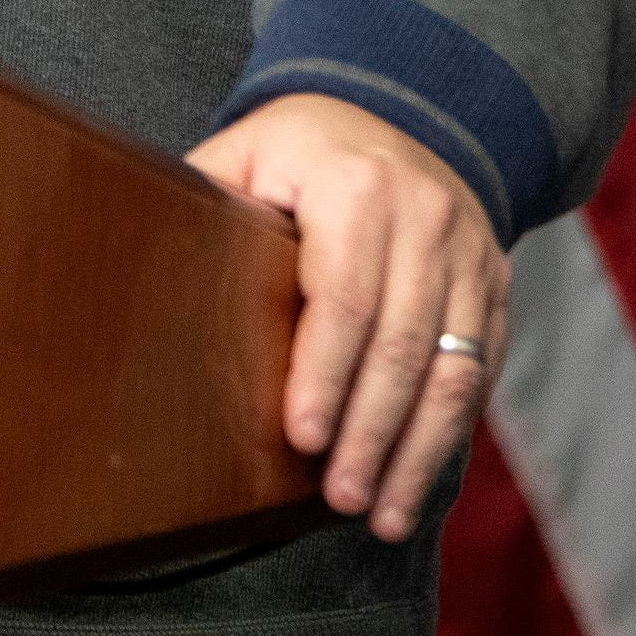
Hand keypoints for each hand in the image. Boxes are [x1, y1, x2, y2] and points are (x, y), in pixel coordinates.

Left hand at [186, 93, 506, 542]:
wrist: (393, 119)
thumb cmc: (295, 153)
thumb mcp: (244, 155)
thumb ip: (206, 206)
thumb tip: (140, 263)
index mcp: (357, 184)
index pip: (345, 296)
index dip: (322, 374)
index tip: (299, 438)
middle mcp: (427, 216)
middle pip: (403, 346)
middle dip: (370, 432)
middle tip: (340, 497)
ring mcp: (471, 253)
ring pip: (453, 371)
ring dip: (417, 452)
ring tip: (382, 516)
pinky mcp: (496, 286)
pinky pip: (481, 370)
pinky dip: (450, 432)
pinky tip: (418, 479)